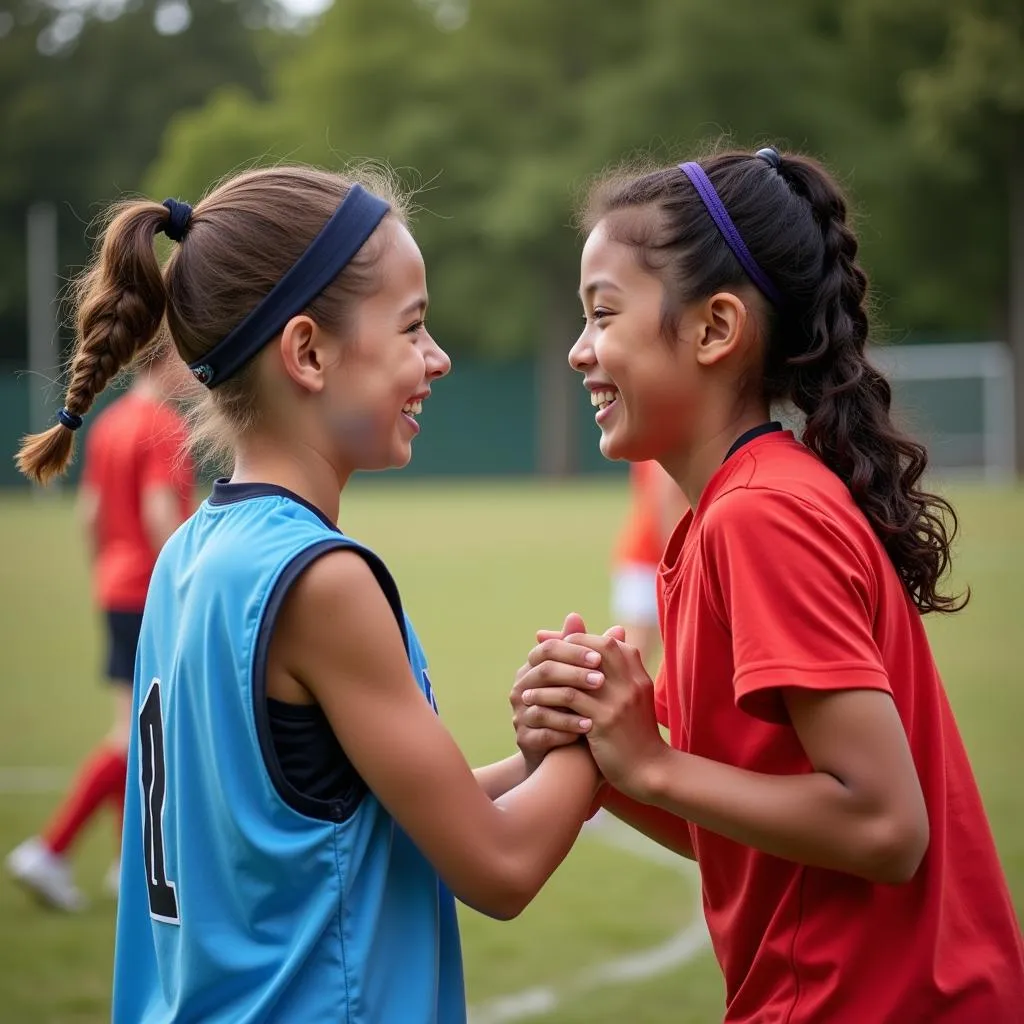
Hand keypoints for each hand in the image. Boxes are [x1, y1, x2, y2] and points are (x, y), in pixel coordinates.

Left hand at [520, 633, 666, 797]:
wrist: (650, 769)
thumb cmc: (632, 731)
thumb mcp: (627, 695)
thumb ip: (610, 671)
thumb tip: (587, 649)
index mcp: (637, 670)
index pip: (604, 640)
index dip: (576, 639)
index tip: (553, 645)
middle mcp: (631, 679)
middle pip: (592, 649)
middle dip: (560, 651)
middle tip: (537, 658)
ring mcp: (620, 698)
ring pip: (576, 674)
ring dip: (546, 677)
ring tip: (528, 686)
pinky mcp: (607, 720)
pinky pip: (570, 698)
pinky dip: (548, 697)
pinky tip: (533, 703)